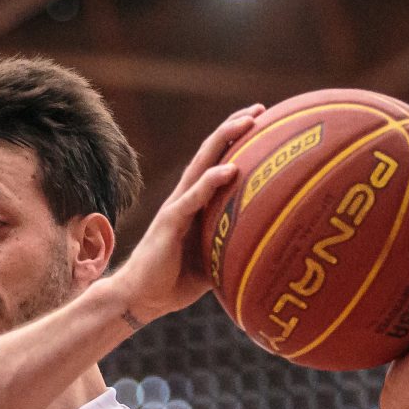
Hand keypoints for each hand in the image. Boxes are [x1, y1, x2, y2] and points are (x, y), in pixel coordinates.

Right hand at [111, 105, 263, 325]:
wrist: (141, 298)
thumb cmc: (175, 282)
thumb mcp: (213, 262)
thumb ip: (233, 248)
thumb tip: (267, 251)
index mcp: (194, 204)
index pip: (215, 163)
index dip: (235, 141)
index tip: (263, 123)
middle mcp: (185, 198)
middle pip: (210, 153)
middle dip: (234, 128)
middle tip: (260, 110)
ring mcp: (176, 207)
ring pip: (202, 165)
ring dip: (226, 140)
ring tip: (250, 122)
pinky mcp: (170, 222)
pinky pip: (194, 198)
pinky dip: (212, 181)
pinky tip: (232, 169)